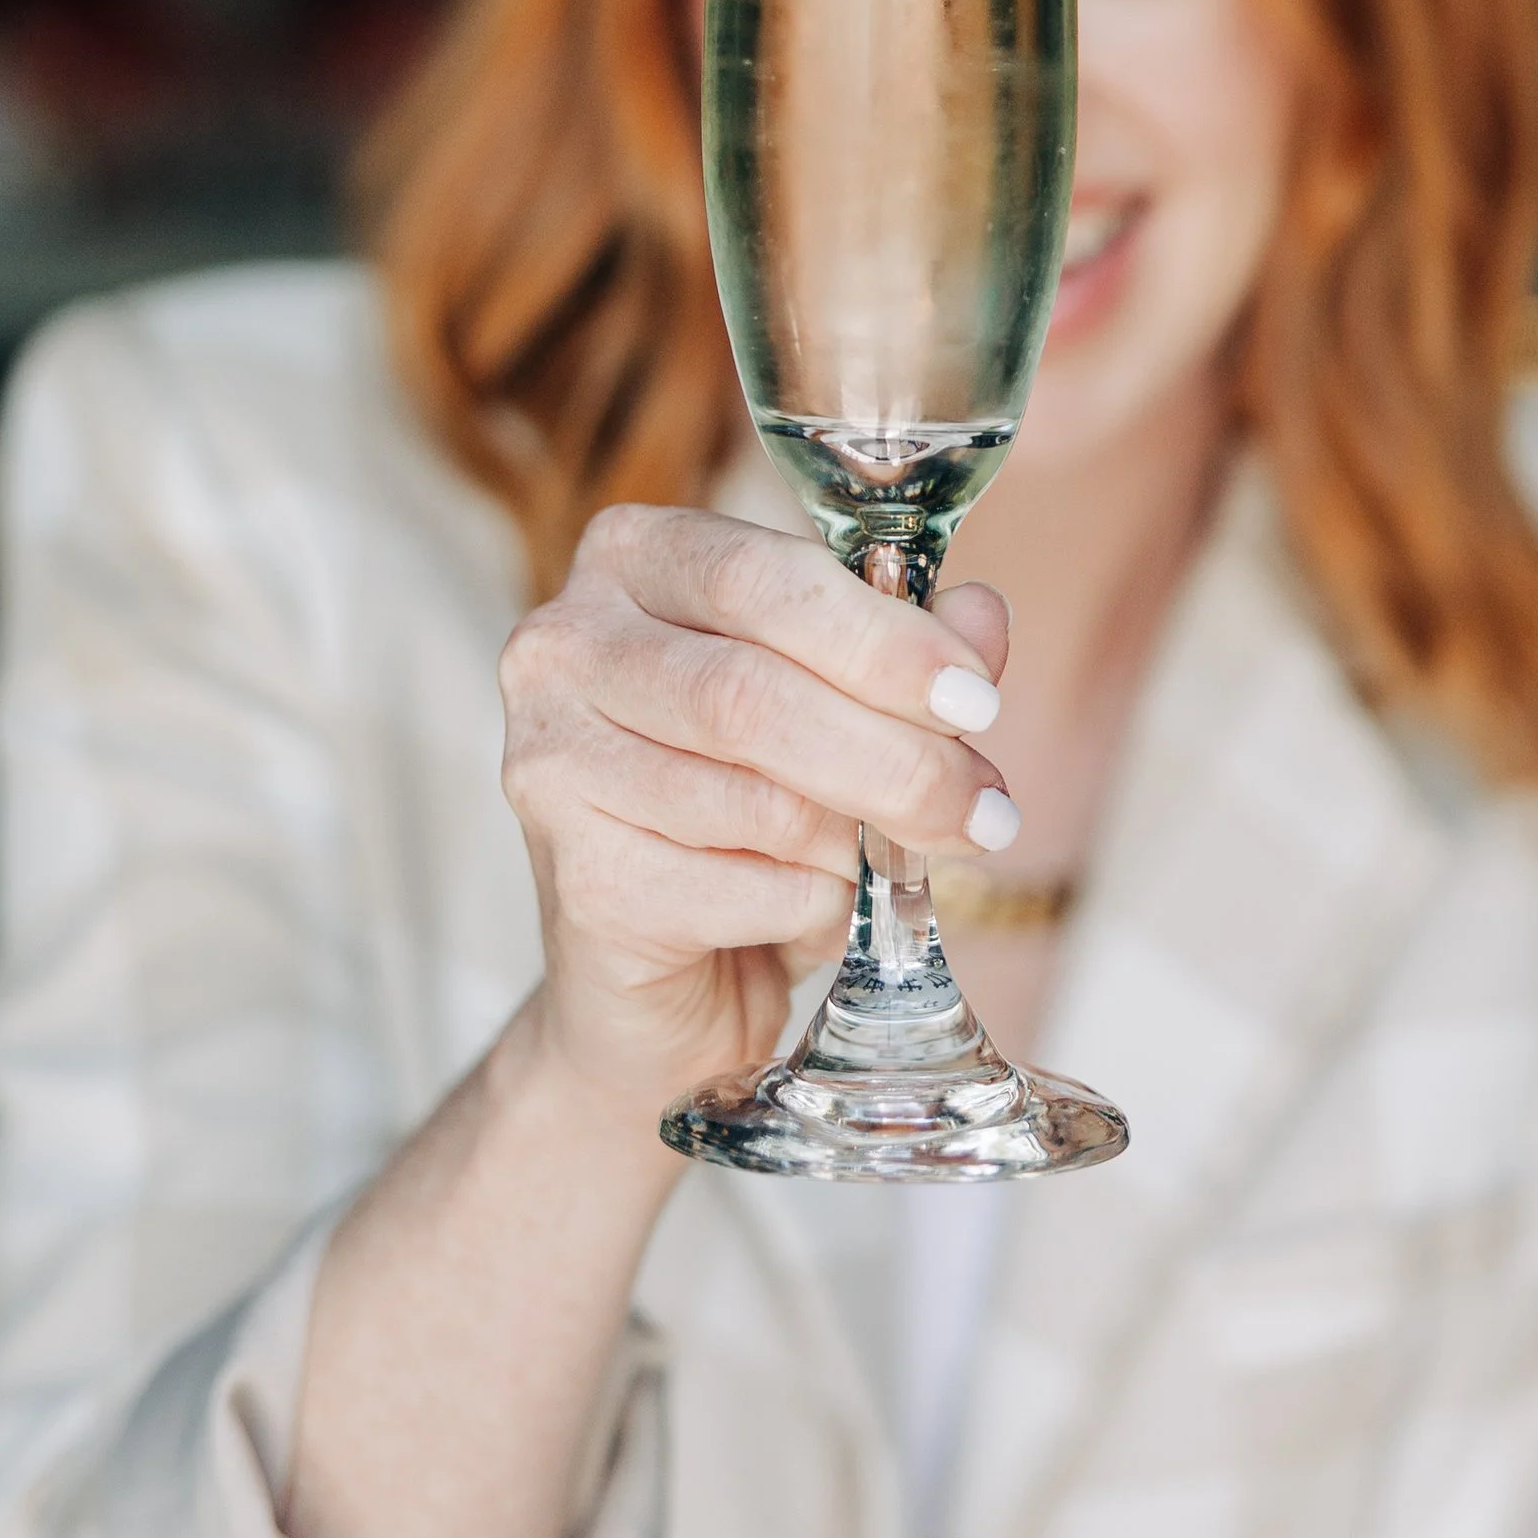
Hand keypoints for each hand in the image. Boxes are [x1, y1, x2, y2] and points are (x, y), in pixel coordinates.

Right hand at [498, 503, 1014, 1122]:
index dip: (883, 640)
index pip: (762, 577)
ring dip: (860, 843)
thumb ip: (905, 652)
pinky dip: (813, 907)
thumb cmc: (749, 809)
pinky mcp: (578, 882)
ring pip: (754, 799)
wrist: (660, 978)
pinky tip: (818, 908)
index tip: (977, 702)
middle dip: (895, 759)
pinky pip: (740, 890)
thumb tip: (981, 618)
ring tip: (898, 861)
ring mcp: (552, 764)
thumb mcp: (838, 708)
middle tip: (985, 812)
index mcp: (634, 559)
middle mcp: (565, 646)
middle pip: (751, 693)